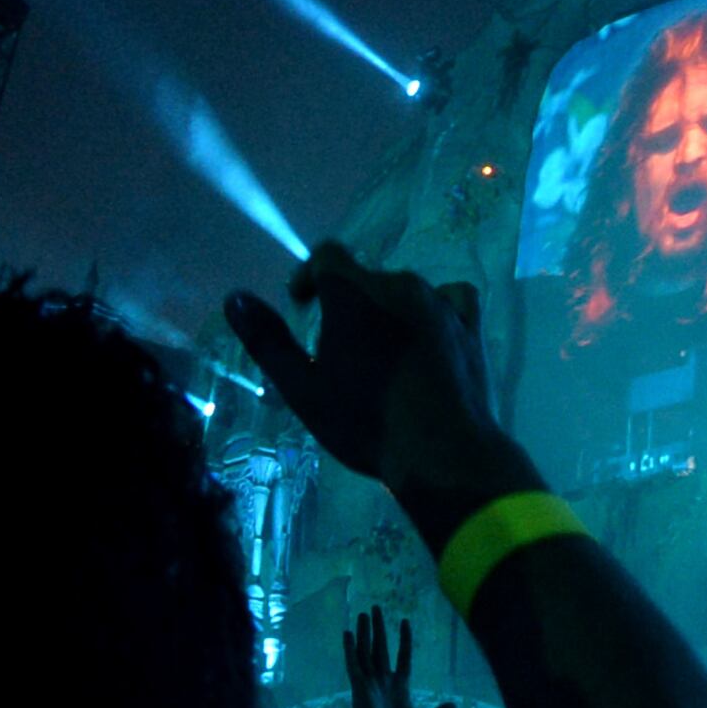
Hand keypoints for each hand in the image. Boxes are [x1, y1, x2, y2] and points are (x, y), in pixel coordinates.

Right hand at [226, 245, 514, 501]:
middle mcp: (401, 285)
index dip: (308, 276)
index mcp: (354, 292)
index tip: (302, 307)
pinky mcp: (472, 326)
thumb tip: (234, 297)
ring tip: (381, 355)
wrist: (443, 452)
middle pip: (366, 279)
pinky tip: (429, 336)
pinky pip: (452, 299)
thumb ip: (266, 339)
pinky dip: (435, 310)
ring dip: (388, 311)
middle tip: (339, 349)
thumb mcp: (302, 387)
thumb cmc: (365, 422)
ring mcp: (442, 304)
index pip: (326, 256)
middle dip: (347, 303)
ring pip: (406, 291)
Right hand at [342, 607, 453, 707]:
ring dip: (364, 633)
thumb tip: (453, 705)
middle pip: (380, 649)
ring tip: (363, 612)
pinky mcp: (359, 690)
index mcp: (400, 689)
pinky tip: (348, 633)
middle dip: (378, 629)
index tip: (405, 622)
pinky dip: (350, 649)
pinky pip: (354, 665)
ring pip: (366, 652)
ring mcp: (370, 685)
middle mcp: (383, 683)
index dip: (405, 641)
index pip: (403, 658)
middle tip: (375, 608)